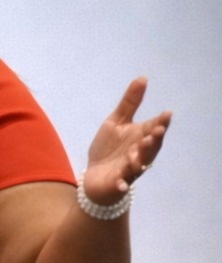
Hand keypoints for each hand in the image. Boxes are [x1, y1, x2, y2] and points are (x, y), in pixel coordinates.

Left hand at [83, 79, 171, 205]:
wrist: (94, 176)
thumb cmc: (109, 148)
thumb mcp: (116, 121)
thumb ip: (130, 103)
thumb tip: (143, 78)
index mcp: (141, 137)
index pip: (154, 128)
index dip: (161, 122)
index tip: (166, 114)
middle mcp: (139, 153)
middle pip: (151, 148)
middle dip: (154, 140)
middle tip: (157, 131)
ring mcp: (129, 169)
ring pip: (138, 165)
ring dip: (139, 158)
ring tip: (138, 149)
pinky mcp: (116, 183)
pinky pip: (121, 184)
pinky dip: (122, 184)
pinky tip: (121, 184)